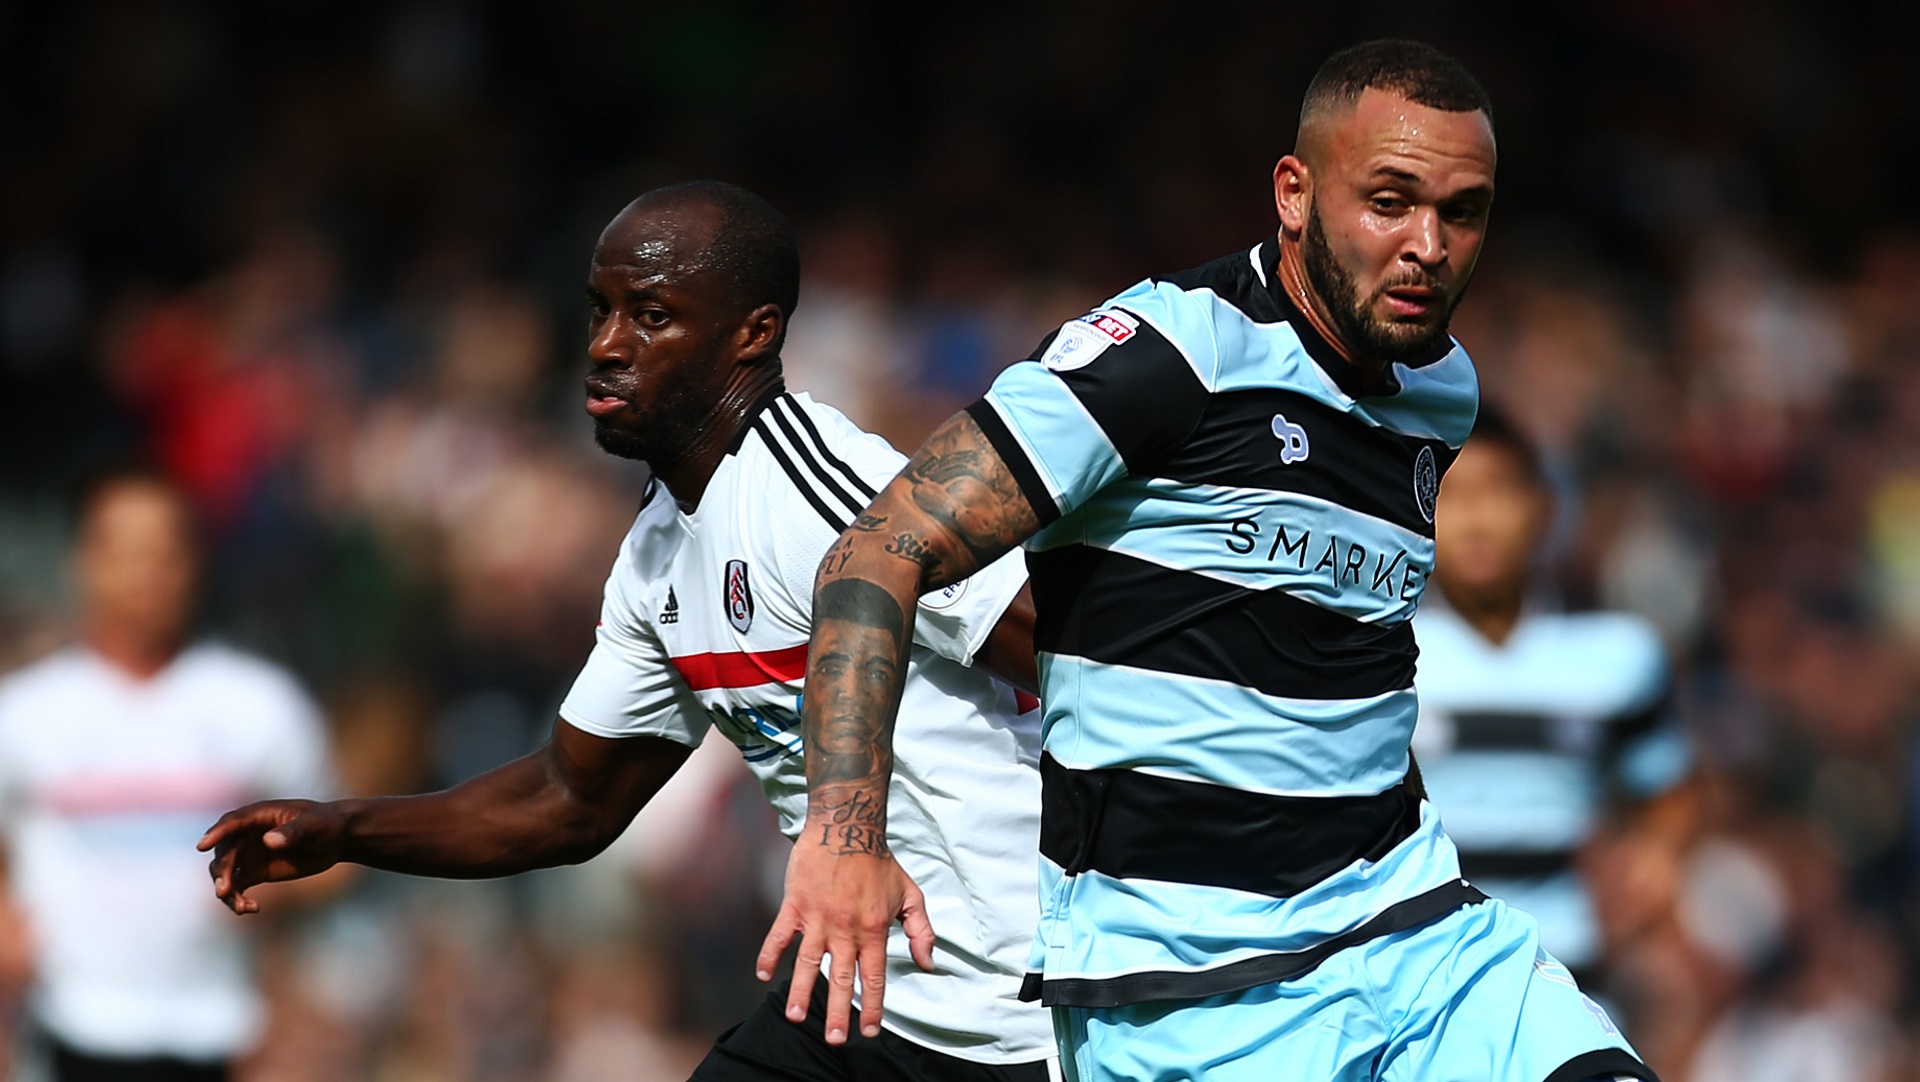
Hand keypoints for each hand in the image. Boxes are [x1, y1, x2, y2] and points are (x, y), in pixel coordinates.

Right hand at [197, 799, 347, 913]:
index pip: (231, 823)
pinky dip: (237, 899)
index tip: (202, 846)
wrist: (337, 839)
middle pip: (224, 851)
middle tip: (224, 891)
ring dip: (226, 889)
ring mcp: (248, 854)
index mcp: (259, 815)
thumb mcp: (315, 825)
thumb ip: (294, 831)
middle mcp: (247, 834)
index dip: (216, 834)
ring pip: (225, 872)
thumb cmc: (327, 824)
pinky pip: (237, 887)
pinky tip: (250, 908)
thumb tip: (268, 841)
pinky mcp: (254, 872)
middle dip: (222, 871)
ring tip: (241, 906)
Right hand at [756, 843, 933, 1044]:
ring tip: (795, 1016)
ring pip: (807, 963)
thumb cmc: (880, 862)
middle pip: (840, 978)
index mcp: (874, 929)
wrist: (847, 826)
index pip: (874, 977)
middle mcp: (845, 929)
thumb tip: (929, 963)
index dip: (873, 1006)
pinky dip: (769, 955)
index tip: (869, 1031)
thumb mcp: (911, 895)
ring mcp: (818, 918)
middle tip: (834, 1039)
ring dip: (800, 991)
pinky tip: (763, 975)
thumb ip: (922, 931)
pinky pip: (779, 935)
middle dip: (838, 1012)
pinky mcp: (795, 905)